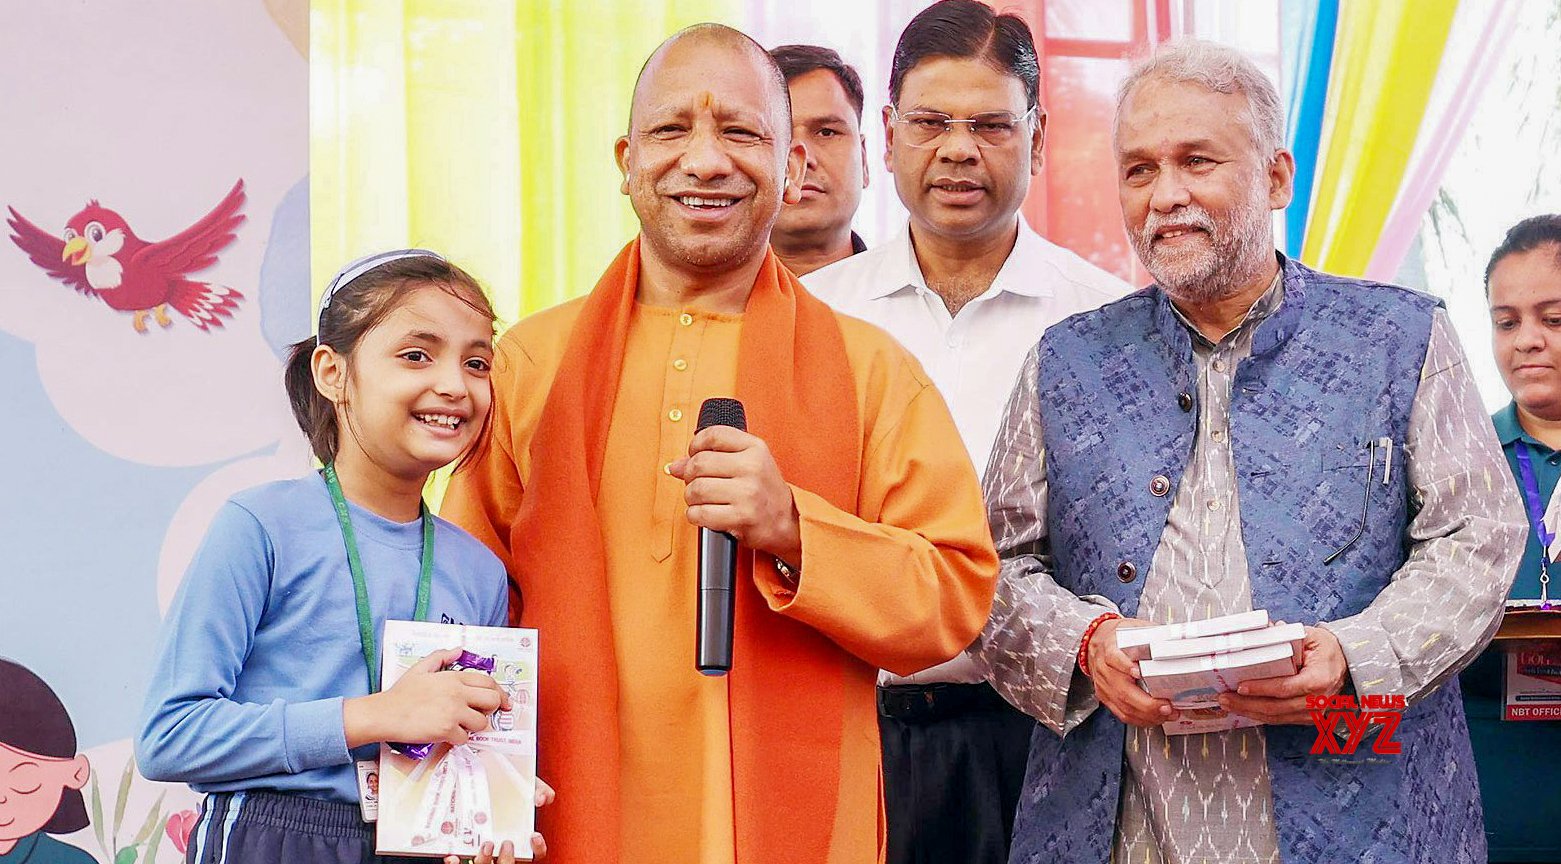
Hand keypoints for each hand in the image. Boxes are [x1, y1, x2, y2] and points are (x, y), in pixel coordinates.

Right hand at [344, 648, 508, 747]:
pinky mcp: (446, 730)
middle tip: (481, 714)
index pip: (488, 682)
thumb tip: (459, 650)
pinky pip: (465, 738)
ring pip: (481, 723)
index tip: (504, 701)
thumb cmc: (401, 692)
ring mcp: (453, 712)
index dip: (500, 692)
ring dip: (474, 726)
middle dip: (491, 709)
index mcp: (454, 678)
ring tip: (461, 725)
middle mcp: (458, 694)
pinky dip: (459, 739)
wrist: (384, 714)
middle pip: (492, 701)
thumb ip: (441, 657)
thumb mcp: (420, 668)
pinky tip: (448, 735)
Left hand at [442, 778, 555, 862]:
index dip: (537, 849)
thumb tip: (543, 798)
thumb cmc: (501, 786)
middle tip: (507, 843)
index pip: (535, 854)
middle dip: (508, 859)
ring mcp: (481, 853)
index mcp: (517, 838)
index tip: (534, 835)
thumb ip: (536, 789)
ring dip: (485, 860)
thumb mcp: (521, 784)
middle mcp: (500, 849)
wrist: (474, 777)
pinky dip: (456, 863)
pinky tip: (453, 856)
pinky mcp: (462, 852)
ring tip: (486, 844)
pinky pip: (459, 863)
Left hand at [669, 425, 801, 564]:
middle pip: (699, 463)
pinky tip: (704, 513)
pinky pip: (700, 513)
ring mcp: (748, 492)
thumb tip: (674, 466)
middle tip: (696, 482)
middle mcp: (753, 467)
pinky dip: (695, 515)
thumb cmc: (763, 491)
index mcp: (755, 448)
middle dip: (689, 475)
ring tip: (701, 500)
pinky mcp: (742, 517)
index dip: (695, 445)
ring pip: (696, 489)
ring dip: (691, 497)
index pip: (713, 435)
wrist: (786, 522)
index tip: (694, 454)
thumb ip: (712, 458)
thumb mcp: (747, 464)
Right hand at [1089, 618, 1179, 726]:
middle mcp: (1104, 669)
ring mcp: (1104, 685)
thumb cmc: (1119, 635)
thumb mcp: (1135, 628)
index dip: (1125, 666)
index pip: (1113, 657)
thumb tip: (1180, 640)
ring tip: (1167, 714)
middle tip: (1167, 706)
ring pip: (1123, 706)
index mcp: (1110, 648)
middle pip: (1122, 690)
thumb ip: (1154, 634)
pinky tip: (1155, 719)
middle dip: (1147, 703)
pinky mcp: (1106, 697)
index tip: (1138, 672)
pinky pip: (1122, 714)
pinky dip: (1140, 719)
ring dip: (1147, 715)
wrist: (1096, 640)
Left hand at [1218, 626, 1348, 724]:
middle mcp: (1318, 701)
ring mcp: (1314, 713)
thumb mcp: (1311, 636)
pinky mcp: (1308, 718)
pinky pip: (1281, 719)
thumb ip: (1287, 635)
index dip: (1262, 689)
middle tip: (1225, 698)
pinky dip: (1261, 715)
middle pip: (1277, 708)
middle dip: (1247, 704)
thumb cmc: (1328, 649)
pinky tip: (1244, 709)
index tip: (1241, 687)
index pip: (1286, 688)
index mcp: (1319, 679)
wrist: (1347, 664)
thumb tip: (1264, 630)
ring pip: (1277, 718)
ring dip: (1250, 712)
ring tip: (1229, 704)